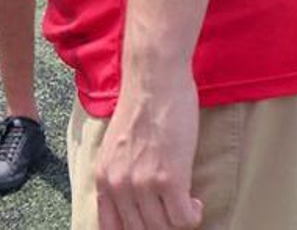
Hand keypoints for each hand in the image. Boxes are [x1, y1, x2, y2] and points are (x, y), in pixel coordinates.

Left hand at [94, 63, 202, 229]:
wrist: (154, 81)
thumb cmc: (140, 109)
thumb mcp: (116, 149)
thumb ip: (119, 177)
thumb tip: (133, 208)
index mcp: (102, 178)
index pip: (112, 228)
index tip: (150, 224)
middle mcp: (118, 185)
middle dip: (160, 225)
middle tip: (173, 211)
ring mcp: (143, 183)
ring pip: (164, 228)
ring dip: (178, 220)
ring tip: (184, 203)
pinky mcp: (169, 179)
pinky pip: (184, 219)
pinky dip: (193, 215)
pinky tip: (194, 200)